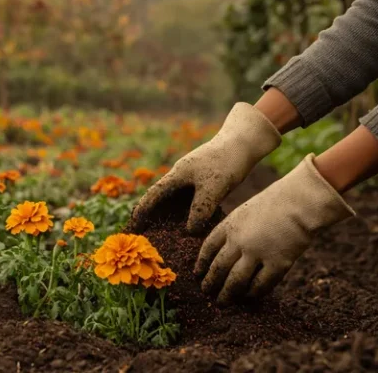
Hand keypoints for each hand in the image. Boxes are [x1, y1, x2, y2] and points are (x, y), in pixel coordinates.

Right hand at [127, 103, 280, 234]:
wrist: (244, 142)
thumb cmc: (227, 161)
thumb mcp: (213, 187)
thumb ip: (200, 209)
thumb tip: (189, 231)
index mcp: (177, 175)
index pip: (153, 196)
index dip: (142, 212)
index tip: (134, 227)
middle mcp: (181, 178)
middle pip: (161, 199)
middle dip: (152, 217)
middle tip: (146, 236)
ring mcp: (193, 180)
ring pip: (176, 201)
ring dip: (170, 217)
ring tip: (165, 236)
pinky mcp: (204, 183)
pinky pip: (190, 201)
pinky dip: (187, 214)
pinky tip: (191, 227)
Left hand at [194, 153, 354, 304]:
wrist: (299, 202)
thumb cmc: (274, 204)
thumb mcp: (244, 212)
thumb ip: (234, 231)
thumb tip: (226, 252)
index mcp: (229, 226)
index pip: (208, 248)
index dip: (201, 263)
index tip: (197, 273)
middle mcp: (239, 242)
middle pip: (219, 268)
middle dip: (210, 282)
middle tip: (206, 292)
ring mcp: (257, 254)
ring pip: (236, 281)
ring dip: (227, 294)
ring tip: (221, 302)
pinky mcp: (278, 264)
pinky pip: (261, 285)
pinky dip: (252, 293)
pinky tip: (248, 297)